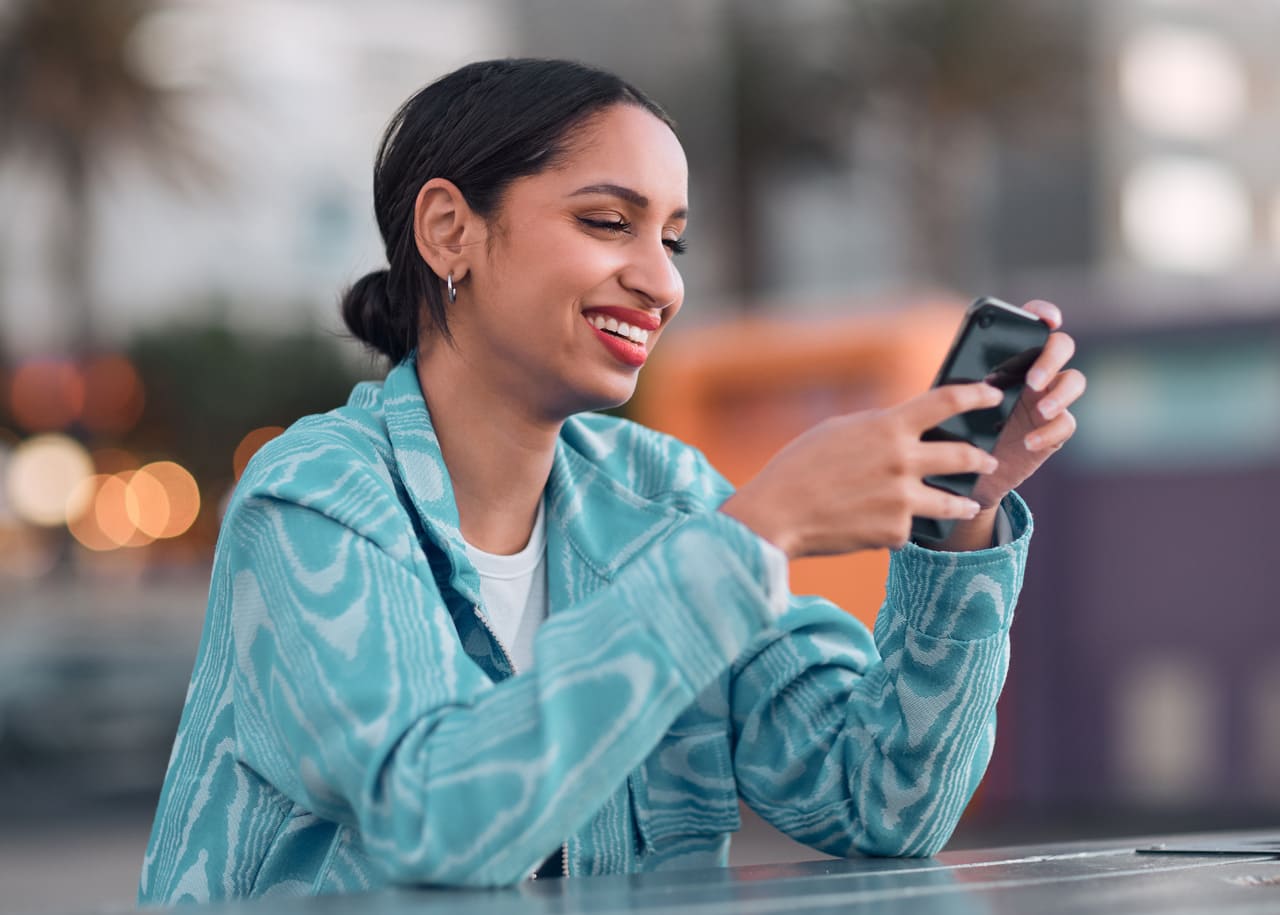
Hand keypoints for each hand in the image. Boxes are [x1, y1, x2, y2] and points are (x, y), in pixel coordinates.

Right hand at [720, 382, 1004, 558]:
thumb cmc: (799, 467)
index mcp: (888, 427)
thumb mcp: (839, 431)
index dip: (976, 395)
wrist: (778, 514)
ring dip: (964, 502)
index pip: (946, 401)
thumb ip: (878, 428)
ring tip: (969, 504)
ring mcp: (902, 500)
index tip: (992, 395)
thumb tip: (904, 428)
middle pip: (963, 456)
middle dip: (981, 459)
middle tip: (988, 461)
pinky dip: (899, 526)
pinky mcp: (894, 532)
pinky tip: (882, 526)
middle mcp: (902, 462)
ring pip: (952, 502)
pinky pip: (909, 527)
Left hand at [969, 300, 1085, 510]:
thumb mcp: (952, 402)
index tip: (1048, 320)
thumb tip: (967, 379)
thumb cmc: (956, 427)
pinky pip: (1067, 424)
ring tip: (1041, 411)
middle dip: (1051, 359)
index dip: (1045, 313)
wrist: (966, 471)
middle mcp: (1035, 371)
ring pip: (1075, 380)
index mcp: (1011, 356)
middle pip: (1062, 346)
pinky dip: (1050, 432)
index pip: (1034, 324)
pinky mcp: (1054, 430)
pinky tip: (1029, 443)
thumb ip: (962, 383)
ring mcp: (1049, 399)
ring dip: (1061, 394)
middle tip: (1031, 381)